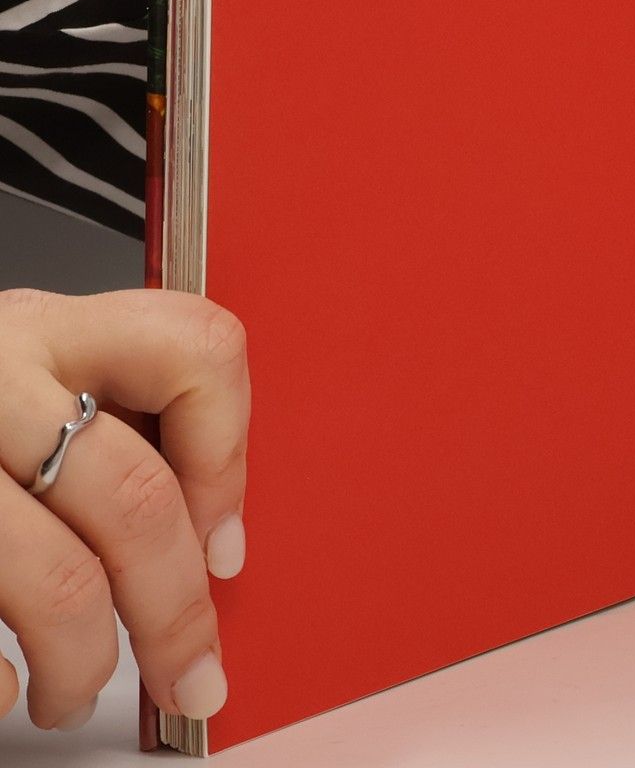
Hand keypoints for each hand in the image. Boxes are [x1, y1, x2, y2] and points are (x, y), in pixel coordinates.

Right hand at [0, 288, 249, 731]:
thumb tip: (206, 542)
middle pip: (134, 495)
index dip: (228, 456)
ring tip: (74, 688)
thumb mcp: (28, 382)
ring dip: (85, 662)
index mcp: (47, 330)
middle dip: (175, 609)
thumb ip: (107, 427)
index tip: (224, 545)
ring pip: (56, 581)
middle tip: (191, 672)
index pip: (194, 349)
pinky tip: (2, 688)